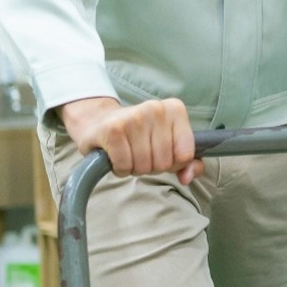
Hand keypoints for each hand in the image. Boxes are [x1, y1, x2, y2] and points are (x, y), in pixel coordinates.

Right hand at [58, 96, 202, 183]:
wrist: (98, 121)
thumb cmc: (139, 136)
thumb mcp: (168, 144)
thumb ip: (187, 162)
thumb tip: (187, 177)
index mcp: (175, 109)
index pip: (185, 154)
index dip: (173, 163)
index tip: (160, 154)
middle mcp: (156, 109)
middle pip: (164, 163)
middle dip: (152, 167)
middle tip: (140, 153)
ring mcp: (134, 117)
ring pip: (144, 166)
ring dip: (135, 168)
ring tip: (128, 153)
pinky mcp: (113, 129)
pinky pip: (124, 166)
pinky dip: (120, 169)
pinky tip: (116, 157)